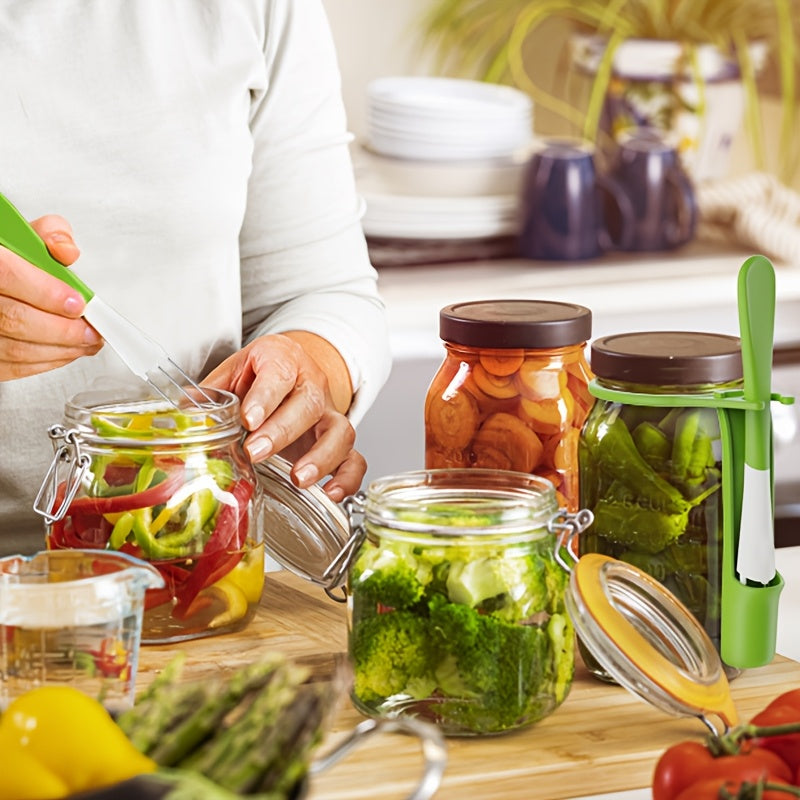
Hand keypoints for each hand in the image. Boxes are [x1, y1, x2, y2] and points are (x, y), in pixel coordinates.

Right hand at [0, 215, 102, 379]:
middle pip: (13, 319)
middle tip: (91, 331)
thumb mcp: (24, 233)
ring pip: (13, 348)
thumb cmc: (7, 254)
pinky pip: (10, 367)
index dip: (46, 293)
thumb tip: (67, 252)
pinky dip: (43, 362)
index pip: (7, 275)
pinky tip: (64, 352)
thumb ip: (48, 236)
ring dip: (59, 350)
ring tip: (86, 343)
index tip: (77, 303)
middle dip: (62, 330)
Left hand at [201, 332, 363, 501]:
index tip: (248, 418)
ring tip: (297, 478)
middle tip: (255, 452)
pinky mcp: (339, 442)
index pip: (279, 373)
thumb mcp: (231, 374)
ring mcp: (329, 415)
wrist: (292, 372)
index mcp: (283, 360)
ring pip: (340, 431)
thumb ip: (209, 396)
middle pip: (308, 404)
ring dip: (321, 457)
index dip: (265, 396)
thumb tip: (179, 417)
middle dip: (282, 431)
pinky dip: (347, 478)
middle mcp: (312, 386)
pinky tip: (329, 493)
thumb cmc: (260, 376)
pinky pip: (355, 459)